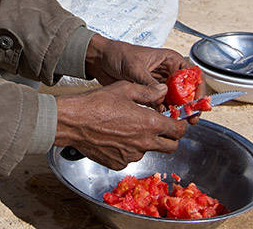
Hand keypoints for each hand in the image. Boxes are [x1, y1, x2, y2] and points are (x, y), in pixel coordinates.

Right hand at [54, 81, 186, 169]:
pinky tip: (115, 137)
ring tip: (128, 128)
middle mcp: (144, 143)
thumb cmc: (96, 103)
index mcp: (149, 123)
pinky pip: (129, 157)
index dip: (180, 125)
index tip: (177, 121)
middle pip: (171, 147)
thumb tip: (163, 91)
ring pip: (148, 151)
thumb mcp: (125, 89)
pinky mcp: (118, 163)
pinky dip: (127, 149)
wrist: (73, 122)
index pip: (178, 130)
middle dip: (170, 138)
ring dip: (145, 142)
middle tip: (161, 128)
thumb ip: (148, 91)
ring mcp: (131, 155)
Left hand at [84, 34, 205, 121]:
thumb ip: (148, 82)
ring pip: (176, 99)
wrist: (101, 60)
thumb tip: (161, 98)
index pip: (192, 74)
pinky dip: (165, 112)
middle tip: (191, 118)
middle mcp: (168, 72)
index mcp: (169, 60)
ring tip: (179, 121)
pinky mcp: (150, 93)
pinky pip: (163, 104)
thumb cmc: (118, 54)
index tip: (197, 102)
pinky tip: (164, 118)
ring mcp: (160, 83)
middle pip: (187, 90)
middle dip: (190, 104)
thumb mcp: (134, 67)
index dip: (198, 88)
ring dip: (178, 111)